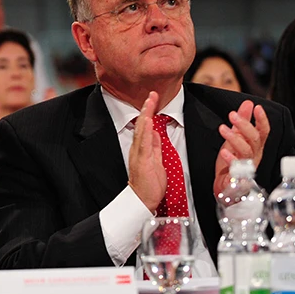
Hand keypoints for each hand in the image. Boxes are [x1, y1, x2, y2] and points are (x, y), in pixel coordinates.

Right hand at [128, 92, 165, 212]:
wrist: (142, 200)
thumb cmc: (150, 183)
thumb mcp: (156, 161)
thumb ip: (155, 147)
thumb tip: (156, 132)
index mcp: (142, 148)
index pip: (146, 126)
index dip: (149, 112)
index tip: (153, 98)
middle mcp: (138, 149)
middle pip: (143, 124)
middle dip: (147, 108)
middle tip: (152, 93)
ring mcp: (139, 154)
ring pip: (142, 131)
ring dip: (146, 115)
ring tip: (149, 101)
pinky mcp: (142, 161)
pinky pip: (144, 144)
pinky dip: (146, 131)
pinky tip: (148, 121)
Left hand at [214, 100, 269, 195]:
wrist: (226, 186)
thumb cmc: (233, 162)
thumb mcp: (236, 138)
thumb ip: (242, 122)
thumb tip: (248, 103)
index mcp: (256, 146)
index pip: (264, 131)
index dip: (262, 120)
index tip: (257, 107)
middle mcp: (255, 156)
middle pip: (255, 139)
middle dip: (245, 125)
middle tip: (232, 114)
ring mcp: (247, 167)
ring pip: (246, 151)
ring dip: (235, 138)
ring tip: (222, 128)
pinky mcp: (238, 177)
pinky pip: (238, 169)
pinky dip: (231, 159)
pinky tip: (224, 151)